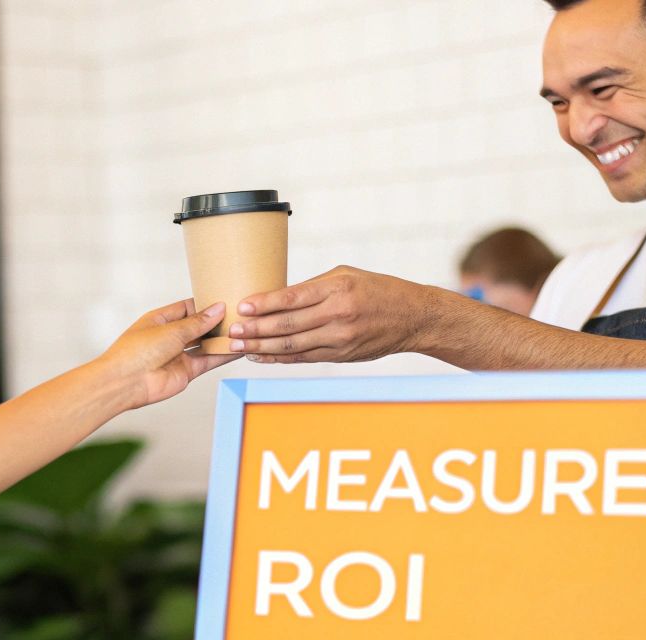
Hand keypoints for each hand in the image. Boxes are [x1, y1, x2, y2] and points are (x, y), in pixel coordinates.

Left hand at [94, 298, 236, 408]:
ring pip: (205, 344)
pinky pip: (207, 361)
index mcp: (161, 320)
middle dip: (217, 321)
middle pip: (199, 326)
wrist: (126, 383)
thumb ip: (197, 322)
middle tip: (239, 314)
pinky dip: (222, 356)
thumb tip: (217, 309)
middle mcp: (170, 336)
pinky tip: (237, 349)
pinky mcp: (186, 372)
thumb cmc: (137, 351)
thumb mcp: (171, 330)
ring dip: (221, 339)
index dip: (206, 304)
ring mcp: (178, 355)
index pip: (188, 308)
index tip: (225, 299)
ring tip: (244, 329)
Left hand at [229, 266, 454, 363]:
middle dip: (257, 330)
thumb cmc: (377, 290)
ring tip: (240, 346)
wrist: (412, 317)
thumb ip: (313, 286)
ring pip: (294, 346)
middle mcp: (339, 315)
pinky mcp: (342, 355)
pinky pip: (305, 358)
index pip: (294, 297)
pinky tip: (261, 357)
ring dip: (263, 348)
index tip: (243, 306)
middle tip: (232, 331)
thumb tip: (277, 296)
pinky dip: (281, 359)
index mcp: (339, 288)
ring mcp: (341, 338)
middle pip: (289, 325)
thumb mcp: (347, 275)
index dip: (265, 304)